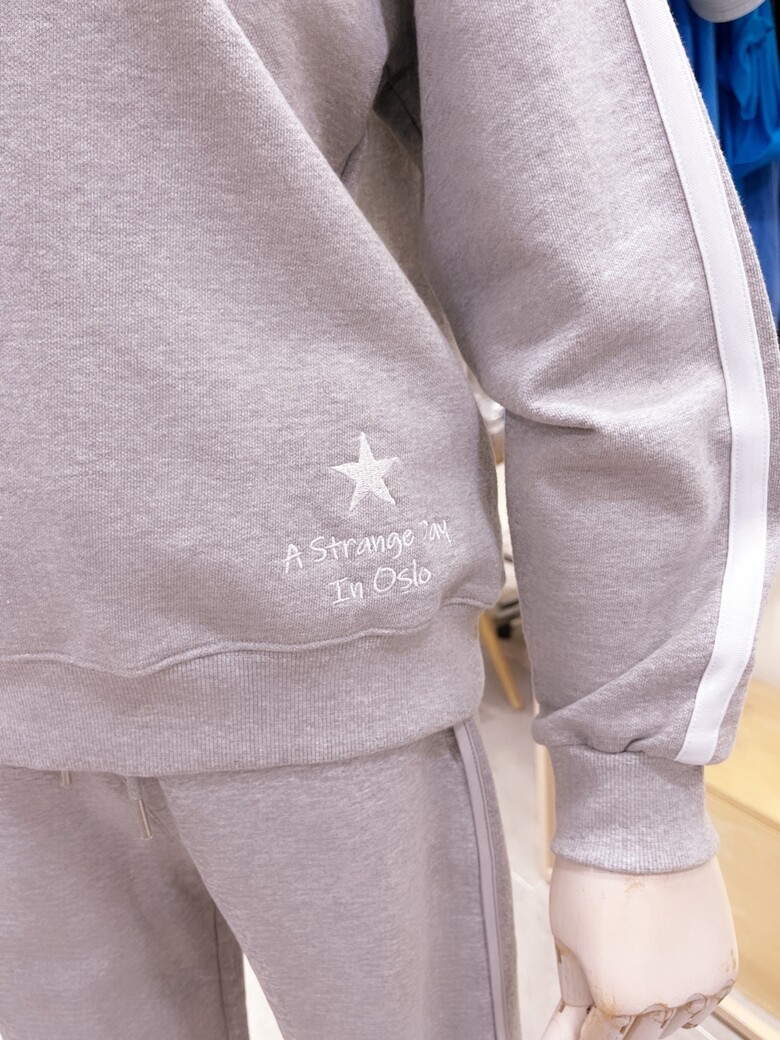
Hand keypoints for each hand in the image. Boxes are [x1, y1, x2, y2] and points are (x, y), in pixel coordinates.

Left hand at [540, 855, 737, 1039]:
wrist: (639, 831)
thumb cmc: (594, 877)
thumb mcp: (565, 937)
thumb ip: (573, 989)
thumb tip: (572, 1021)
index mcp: (615, 1002)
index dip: (587, 1030)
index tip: (582, 1020)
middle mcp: (660, 1005)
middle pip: (638, 1036)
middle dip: (618, 1022)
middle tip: (605, 992)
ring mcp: (696, 987)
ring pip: (673, 1022)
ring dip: (653, 1010)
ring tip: (636, 971)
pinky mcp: (722, 967)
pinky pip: (704, 1002)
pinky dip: (686, 996)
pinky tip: (667, 973)